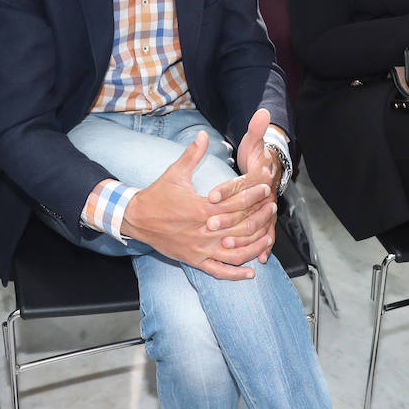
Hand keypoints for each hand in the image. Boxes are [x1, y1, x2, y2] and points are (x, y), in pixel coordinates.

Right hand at [121, 133, 276, 280]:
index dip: (253, 195)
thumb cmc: (157, 195)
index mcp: (202, 208)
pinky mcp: (194, 260)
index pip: (235, 203)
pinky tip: (251, 271)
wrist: (136, 218)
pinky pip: (219, 271)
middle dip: (260, 218)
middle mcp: (204, 231)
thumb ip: (193, 154)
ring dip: (255, 246)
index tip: (265, 188)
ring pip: (236, 252)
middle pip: (241, 227)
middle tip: (272, 209)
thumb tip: (203, 134)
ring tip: (268, 236)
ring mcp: (200, 248)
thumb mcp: (175, 173)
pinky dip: (236, 273)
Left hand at [220, 109, 281, 261]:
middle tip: (209, 224)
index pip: (243, 186)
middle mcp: (264, 199)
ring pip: (256, 230)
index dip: (228, 190)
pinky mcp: (265, 225)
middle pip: (247, 211)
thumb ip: (256, 129)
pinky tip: (253, 263)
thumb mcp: (255, 142)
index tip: (211, 195)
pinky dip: (260, 252)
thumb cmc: (260, 156)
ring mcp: (265, 214)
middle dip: (229, 219)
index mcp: (259, 179)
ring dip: (242, 238)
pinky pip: (264, 242)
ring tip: (225, 246)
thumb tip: (262, 111)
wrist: (276, 170)